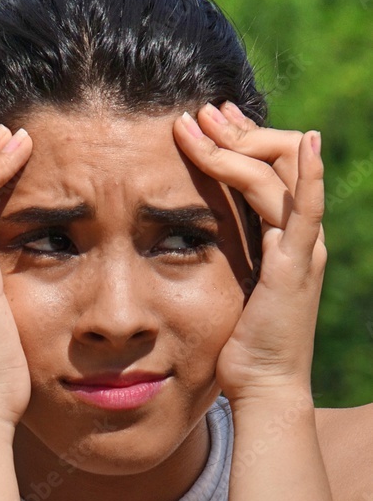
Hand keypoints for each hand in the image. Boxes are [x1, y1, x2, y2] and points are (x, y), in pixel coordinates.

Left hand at [173, 102, 326, 404]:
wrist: (262, 387)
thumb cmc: (239, 347)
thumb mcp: (229, 289)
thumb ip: (223, 257)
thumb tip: (191, 238)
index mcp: (283, 238)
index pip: (269, 169)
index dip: (241, 140)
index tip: (206, 123)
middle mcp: (298, 236)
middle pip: (278, 158)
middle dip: (237, 131)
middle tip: (199, 113)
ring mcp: (301, 248)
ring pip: (279, 174)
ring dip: (239, 143)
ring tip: (199, 123)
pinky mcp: (295, 266)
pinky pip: (306, 211)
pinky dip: (308, 176)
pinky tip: (306, 144)